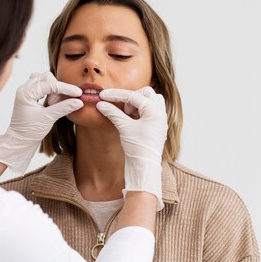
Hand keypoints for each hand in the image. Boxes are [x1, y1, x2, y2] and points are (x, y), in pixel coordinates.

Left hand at [0, 72, 83, 173]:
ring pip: (43, 79)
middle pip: (46, 77)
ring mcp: (25, 91)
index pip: (49, 84)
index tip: (78, 93)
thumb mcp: (48, 119)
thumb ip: (63, 108)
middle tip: (57, 103)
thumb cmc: (30, 132)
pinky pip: (41, 85)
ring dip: (53, 87)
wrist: (20, 141)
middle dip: (56, 88)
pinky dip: (49, 90)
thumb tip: (79, 101)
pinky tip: (51, 100)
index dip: (65, 88)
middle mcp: (24, 89)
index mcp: (25, 94)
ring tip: (53, 102)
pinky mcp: (29, 95)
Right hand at [96, 87, 167, 209]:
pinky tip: (131, 120)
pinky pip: (150, 111)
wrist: (145, 168)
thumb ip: (113, 113)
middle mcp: (160, 113)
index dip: (116, 95)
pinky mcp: (156, 126)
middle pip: (147, 94)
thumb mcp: (124, 128)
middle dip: (132, 98)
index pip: (133, 96)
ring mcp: (160, 119)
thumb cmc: (137, 148)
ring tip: (128, 115)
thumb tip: (100, 103)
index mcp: (155, 111)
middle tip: (124, 111)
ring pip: (150, 101)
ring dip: (137, 104)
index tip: (103, 96)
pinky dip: (139, 111)